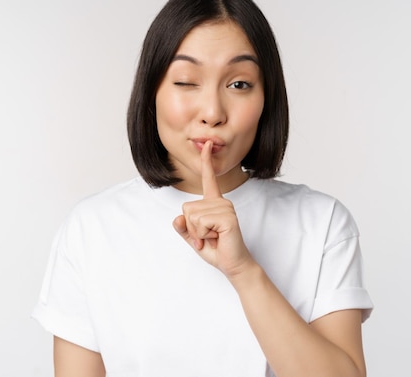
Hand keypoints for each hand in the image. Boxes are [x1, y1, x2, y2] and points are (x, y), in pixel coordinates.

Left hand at [172, 141, 254, 278]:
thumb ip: (183, 228)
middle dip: (192, 228)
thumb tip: (177, 219)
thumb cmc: (216, 250)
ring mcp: (226, 207)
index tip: (207, 144)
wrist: (233, 265)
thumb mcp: (194, 238)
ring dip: (198, 232)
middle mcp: (221, 201)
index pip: (208, 179)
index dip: (206, 162)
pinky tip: (217, 237)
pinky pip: (201, 222)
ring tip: (213, 237)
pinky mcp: (227, 217)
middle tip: (208, 236)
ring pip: (193, 216)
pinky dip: (203, 235)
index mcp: (214, 202)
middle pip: (187, 208)